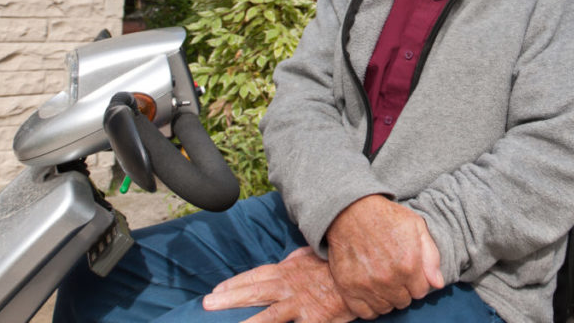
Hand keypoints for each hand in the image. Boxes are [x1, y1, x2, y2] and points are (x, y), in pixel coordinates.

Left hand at [203, 247, 354, 322]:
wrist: (366, 273)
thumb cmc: (339, 265)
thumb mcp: (316, 256)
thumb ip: (298, 260)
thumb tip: (285, 260)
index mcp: (289, 270)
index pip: (256, 276)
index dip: (235, 283)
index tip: (216, 290)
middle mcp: (291, 287)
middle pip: (254, 292)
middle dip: (229, 298)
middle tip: (206, 304)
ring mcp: (302, 305)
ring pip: (269, 317)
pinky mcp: (315, 320)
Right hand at [325, 195, 444, 318]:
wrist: (351, 210)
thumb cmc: (386, 217)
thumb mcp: (417, 227)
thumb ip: (431, 256)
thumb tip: (438, 283)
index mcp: (409, 264)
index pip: (421, 292)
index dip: (417, 281)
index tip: (409, 271)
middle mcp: (388, 279)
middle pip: (404, 301)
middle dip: (402, 289)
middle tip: (395, 273)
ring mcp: (367, 285)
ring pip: (386, 308)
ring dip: (387, 297)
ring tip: (382, 279)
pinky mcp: (348, 287)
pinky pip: (365, 312)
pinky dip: (369, 305)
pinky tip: (371, 290)